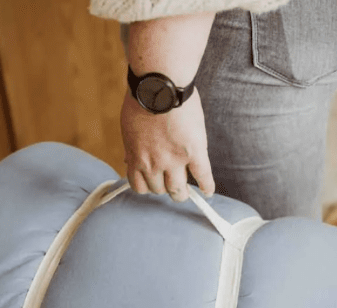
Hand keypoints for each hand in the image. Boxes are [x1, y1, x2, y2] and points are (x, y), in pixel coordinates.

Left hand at [121, 87, 214, 201]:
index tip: (154, 184)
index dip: (148, 187)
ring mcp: (174, 161)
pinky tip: (207, 191)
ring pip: (178, 190)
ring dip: (181, 192)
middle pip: (159, 190)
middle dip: (164, 188)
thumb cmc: (142, 99)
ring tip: (187, 192)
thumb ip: (132, 147)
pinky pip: (203, 176)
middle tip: (171, 184)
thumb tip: (128, 159)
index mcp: (136, 157)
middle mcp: (153, 164)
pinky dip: (207, 186)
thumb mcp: (129, 127)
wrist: (159, 85)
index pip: (140, 186)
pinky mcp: (194, 153)